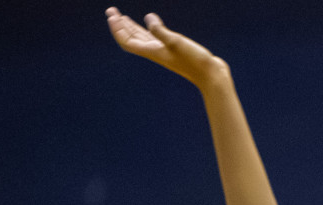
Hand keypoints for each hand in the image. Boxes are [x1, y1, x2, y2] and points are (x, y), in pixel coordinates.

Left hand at [106, 8, 228, 89]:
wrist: (211, 75)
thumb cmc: (195, 61)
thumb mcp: (177, 42)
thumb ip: (161, 30)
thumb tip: (149, 18)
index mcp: (152, 51)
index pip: (127, 41)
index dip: (117, 29)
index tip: (112, 15)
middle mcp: (155, 52)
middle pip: (131, 39)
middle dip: (119, 25)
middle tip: (111, 11)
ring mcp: (164, 51)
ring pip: (141, 38)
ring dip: (130, 27)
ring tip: (122, 16)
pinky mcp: (173, 50)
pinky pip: (154, 38)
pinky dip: (147, 29)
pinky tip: (149, 22)